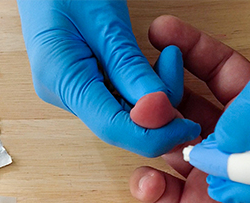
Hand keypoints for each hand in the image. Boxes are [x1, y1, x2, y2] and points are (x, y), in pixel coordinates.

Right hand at [17, 0, 199, 156]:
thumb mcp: (103, 21)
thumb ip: (130, 67)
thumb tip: (159, 107)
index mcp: (61, 79)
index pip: (112, 128)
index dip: (154, 135)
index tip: (188, 127)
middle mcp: (63, 93)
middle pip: (121, 122)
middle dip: (158, 106)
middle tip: (175, 66)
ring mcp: (71, 90)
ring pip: (124, 110)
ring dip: (153, 92)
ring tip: (167, 57)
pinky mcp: (82, 82)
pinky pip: (119, 96)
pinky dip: (142, 85)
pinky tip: (155, 63)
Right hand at [130, 16, 249, 202]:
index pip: (221, 72)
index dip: (192, 50)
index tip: (162, 31)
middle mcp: (230, 144)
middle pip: (184, 104)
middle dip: (160, 88)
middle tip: (142, 82)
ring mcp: (208, 179)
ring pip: (166, 144)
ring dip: (150, 132)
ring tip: (143, 126)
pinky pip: (160, 195)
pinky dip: (147, 185)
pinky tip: (149, 180)